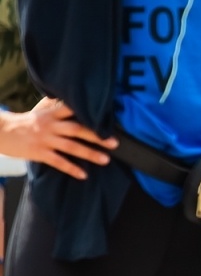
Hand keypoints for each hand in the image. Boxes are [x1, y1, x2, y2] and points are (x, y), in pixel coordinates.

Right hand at [0, 99, 116, 179]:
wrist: (0, 131)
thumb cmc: (24, 122)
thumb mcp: (39, 112)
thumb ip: (56, 108)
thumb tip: (71, 101)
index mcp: (50, 114)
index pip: (72, 110)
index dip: (88, 113)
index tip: (106, 117)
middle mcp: (50, 126)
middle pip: (76, 129)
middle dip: (96, 136)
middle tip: (114, 142)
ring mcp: (44, 140)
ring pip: (70, 147)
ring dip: (89, 153)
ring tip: (105, 160)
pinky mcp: (38, 153)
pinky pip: (57, 162)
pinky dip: (71, 168)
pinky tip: (83, 174)